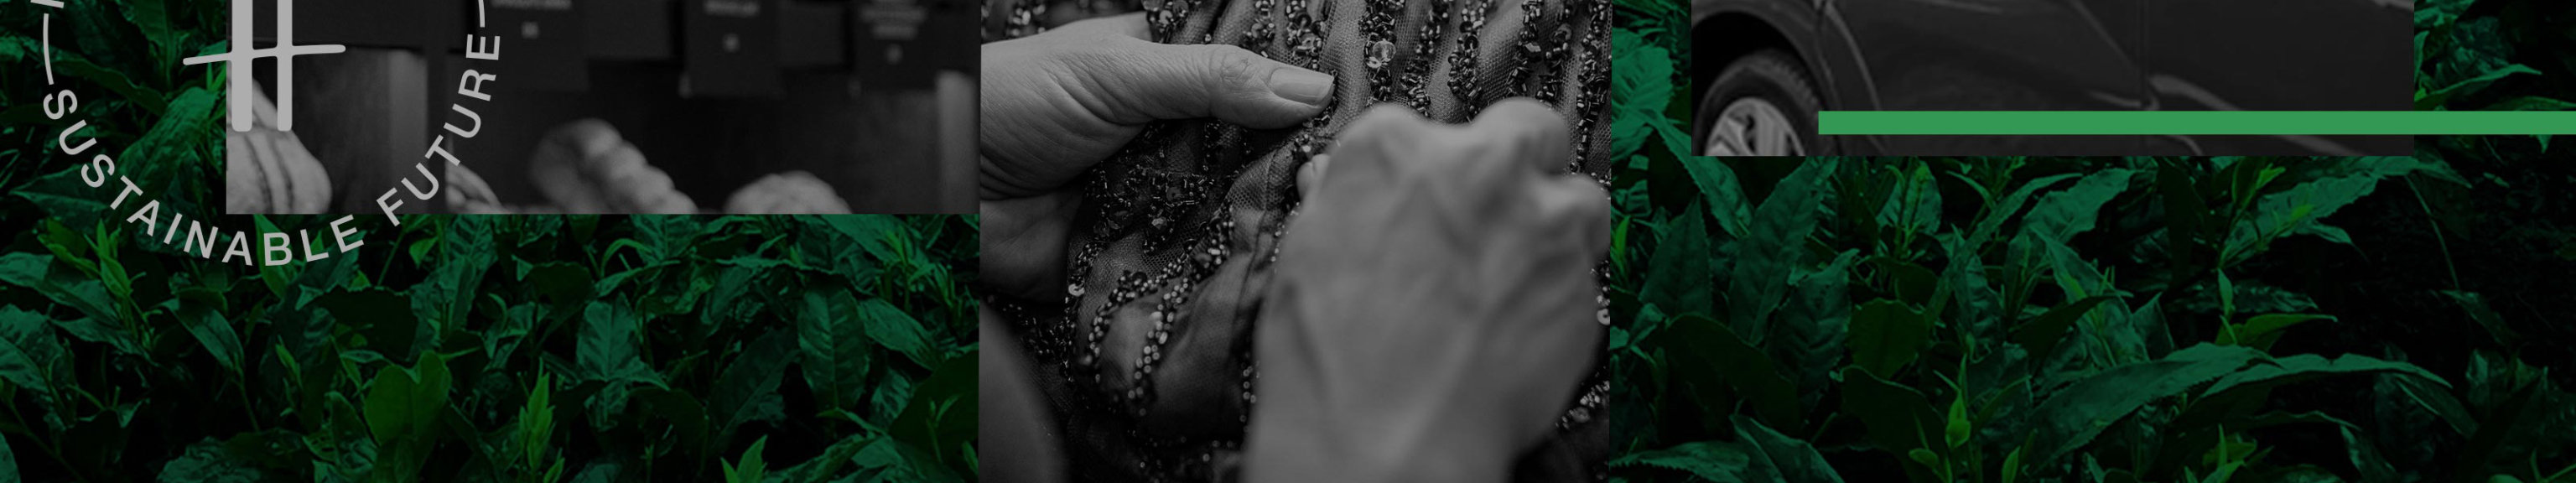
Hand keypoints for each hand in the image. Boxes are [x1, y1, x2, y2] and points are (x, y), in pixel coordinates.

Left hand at [979, 13, 1334, 298]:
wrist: (934, 183)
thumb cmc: (1012, 100)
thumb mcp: (1118, 73)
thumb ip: (1213, 79)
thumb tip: (1312, 88)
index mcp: (1174, 78)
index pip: (1257, 84)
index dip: (1304, 99)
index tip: (1363, 117)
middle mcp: (1175, 141)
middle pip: (1255, 158)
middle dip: (1295, 172)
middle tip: (1348, 183)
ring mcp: (1160, 203)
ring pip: (1233, 217)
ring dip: (1268, 228)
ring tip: (1328, 232)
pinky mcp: (1136, 262)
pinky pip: (1191, 273)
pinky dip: (1222, 278)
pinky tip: (1273, 279)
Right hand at [1247, 99, 1608, 482]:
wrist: (1386, 437)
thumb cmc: (1329, 356)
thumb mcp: (1305, 257)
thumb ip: (1339, 201)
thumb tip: (1335, 184)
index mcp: (1393, 148)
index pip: (1425, 128)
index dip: (1432, 171)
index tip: (1430, 203)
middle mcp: (1478, 169)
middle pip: (1530, 130)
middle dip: (1522, 162)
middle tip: (1497, 212)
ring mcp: (1542, 224)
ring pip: (1579, 199)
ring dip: (1558, 227)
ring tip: (1517, 278)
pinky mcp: (1582, 286)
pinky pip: (1585, 276)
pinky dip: (1560, 296)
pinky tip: (1518, 331)